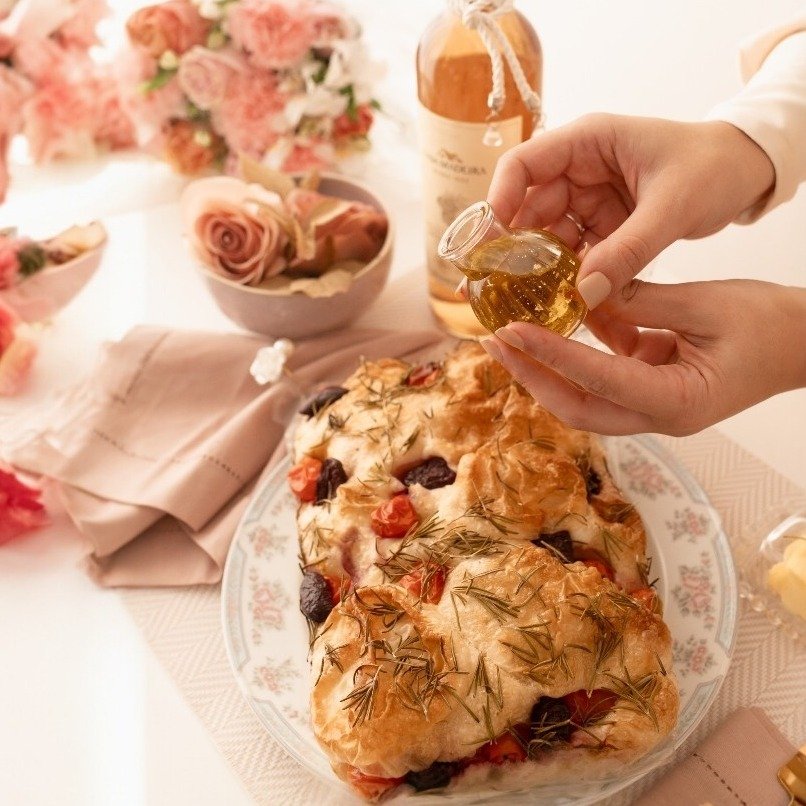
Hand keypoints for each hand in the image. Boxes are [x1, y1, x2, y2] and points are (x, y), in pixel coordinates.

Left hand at [480, 280, 805, 435]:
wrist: (805, 344)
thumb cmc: (771, 324)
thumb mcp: (706, 304)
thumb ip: (642, 300)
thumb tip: (584, 292)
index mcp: (677, 401)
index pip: (597, 380)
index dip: (550, 355)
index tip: (510, 331)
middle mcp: (658, 416)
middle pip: (577, 408)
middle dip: (532, 375)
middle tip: (493, 340)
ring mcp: (653, 408)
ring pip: (583, 398)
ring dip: (545, 369)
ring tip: (507, 337)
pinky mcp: (651, 391)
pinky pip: (603, 377)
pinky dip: (577, 355)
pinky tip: (553, 326)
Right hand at [487, 115, 774, 308]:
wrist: (746, 172)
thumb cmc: (714, 166)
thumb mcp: (673, 206)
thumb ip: (629, 250)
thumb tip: (585, 294)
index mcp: (588, 142)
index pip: (524, 164)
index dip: (500, 201)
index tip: (491, 243)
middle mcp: (579, 170)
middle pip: (528, 207)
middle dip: (516, 247)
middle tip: (502, 287)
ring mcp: (588, 200)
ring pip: (548, 236)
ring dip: (541, 268)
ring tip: (529, 302)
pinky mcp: (602, 226)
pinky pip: (574, 252)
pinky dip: (568, 276)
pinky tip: (562, 301)